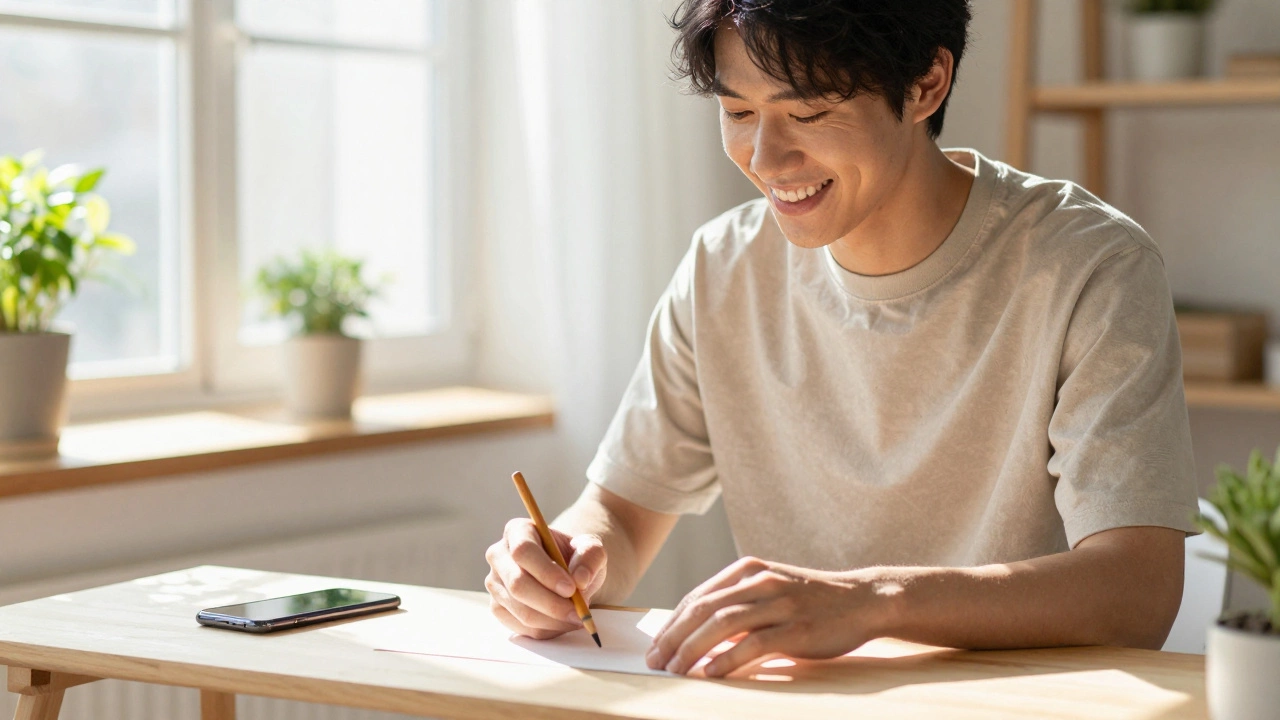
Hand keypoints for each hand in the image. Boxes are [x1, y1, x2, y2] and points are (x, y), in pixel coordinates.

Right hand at [485, 518, 606, 638]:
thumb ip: (590, 557)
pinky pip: (520, 626)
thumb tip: (580, 579)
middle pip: (517, 584)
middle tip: (578, 612)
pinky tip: (562, 622)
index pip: (523, 551)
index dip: (546, 572)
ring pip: (520, 610)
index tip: (571, 588)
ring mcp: (494, 583)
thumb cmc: (576, 558)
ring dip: (553, 620)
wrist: (567, 574)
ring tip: (576, 617)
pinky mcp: (497, 607)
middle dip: (551, 603)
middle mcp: (499, 555)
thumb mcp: (591, 550)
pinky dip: (546, 630)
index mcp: (518, 531)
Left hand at [645, 556, 890, 677]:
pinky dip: (727, 659)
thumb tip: (696, 636)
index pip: (697, 597)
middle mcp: (759, 581)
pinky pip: (753, 644)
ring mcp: (779, 603)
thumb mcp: (769, 590)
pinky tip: (710, 673)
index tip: (655, 647)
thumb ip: (736, 605)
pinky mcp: (796, 628)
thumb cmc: (810, 600)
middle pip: (703, 609)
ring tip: (675, 670)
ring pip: (722, 623)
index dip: (671, 623)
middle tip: (656, 662)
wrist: (862, 599)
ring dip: (692, 649)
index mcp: (748, 569)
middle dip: (673, 637)